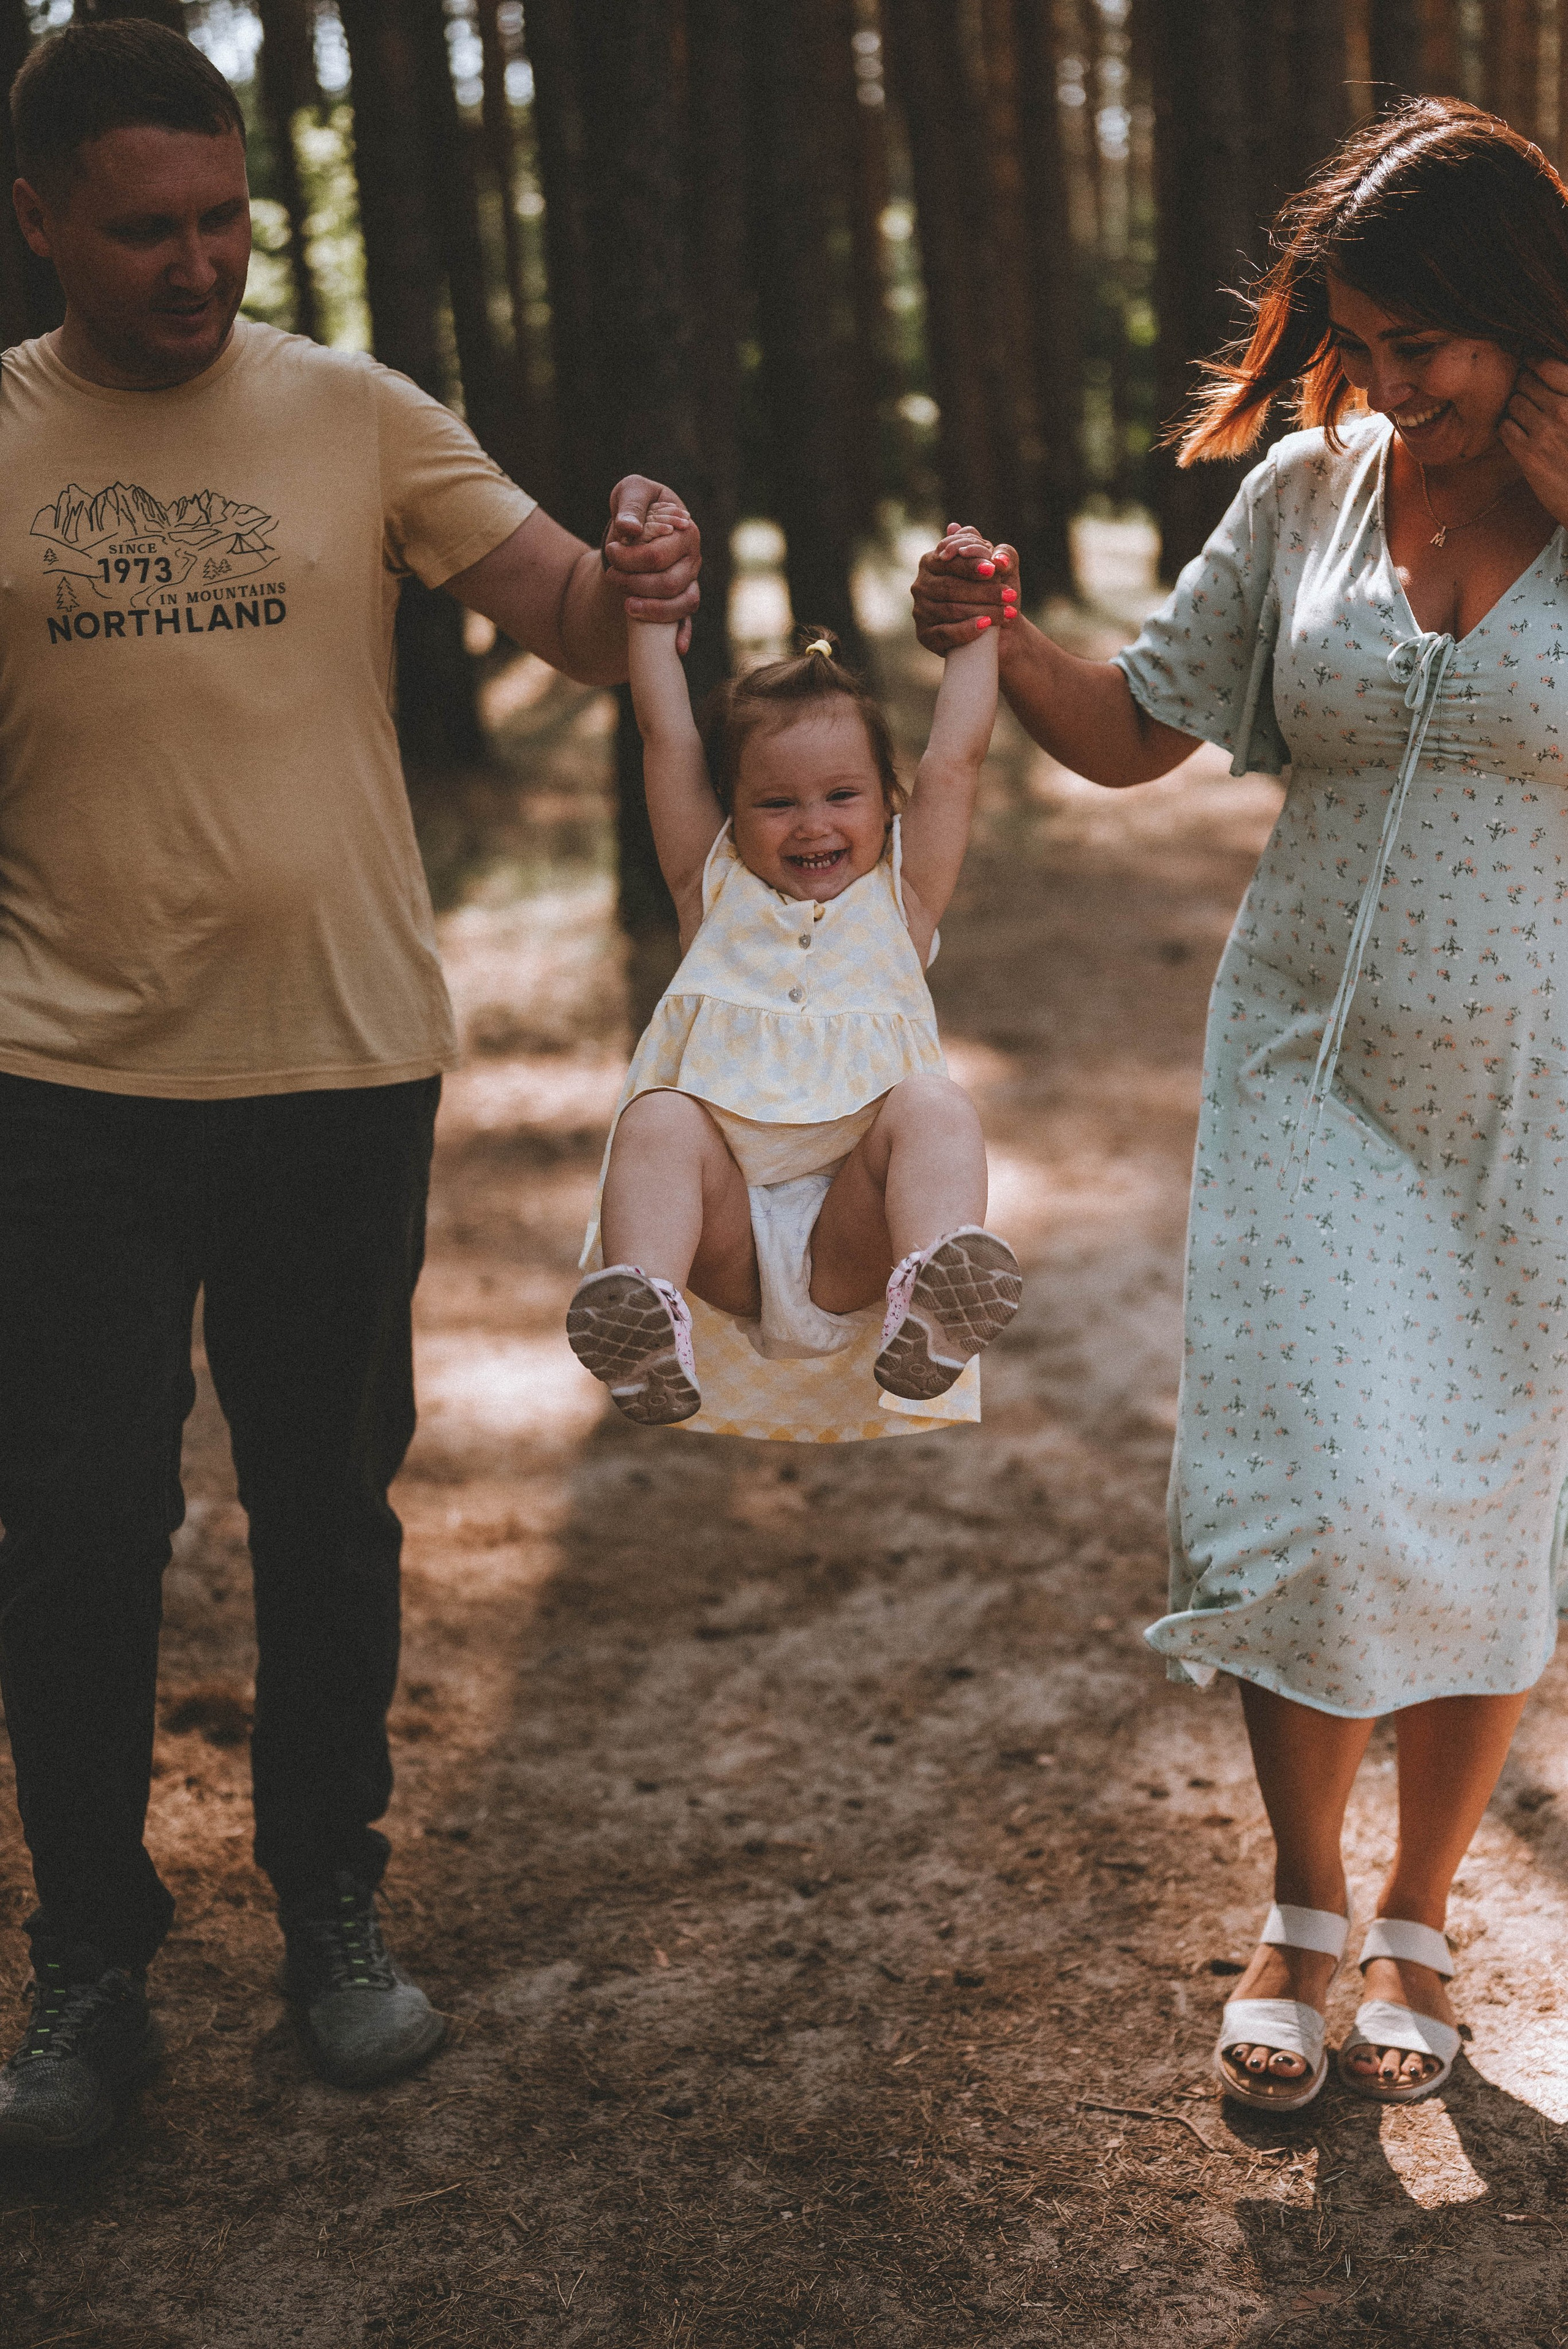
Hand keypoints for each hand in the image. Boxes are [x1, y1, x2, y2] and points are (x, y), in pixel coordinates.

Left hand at [602, 475, 701, 654]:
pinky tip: (677, 649)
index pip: (659, 555)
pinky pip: (688, 619)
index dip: (631, 559)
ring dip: (652, 609)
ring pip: (681, 604)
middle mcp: (693, 558)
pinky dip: (684, 634)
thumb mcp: (631, 492)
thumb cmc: (637, 505)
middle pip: (669, 583)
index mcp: (686, 531)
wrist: (642, 520)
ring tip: (626, 606)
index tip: (610, 550)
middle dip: (635, 583)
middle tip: (610, 575)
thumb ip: (631, 506)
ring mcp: (690, 580)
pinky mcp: (683, 597)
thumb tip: (628, 530)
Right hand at [910, 522, 1019, 653]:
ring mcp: (921, 611)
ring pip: (950, 610)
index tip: (993, 570)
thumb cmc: (995, 593)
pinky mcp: (925, 636)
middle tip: (1009, 595)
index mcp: (933, 561)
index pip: (949, 560)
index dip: (970, 565)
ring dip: (982, 611)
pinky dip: (966, 630)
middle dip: (983, 591)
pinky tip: (984, 626)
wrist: (998, 631)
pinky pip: (944, 633)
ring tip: (1007, 612)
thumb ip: (1003, 553)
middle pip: (950, 587)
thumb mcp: (1003, 569)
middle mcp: (921, 585)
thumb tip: (999, 559)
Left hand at [1500, 359, 1567, 524]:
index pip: (1548, 366)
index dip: (1534, 362)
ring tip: (1524, 418)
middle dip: (1522, 386)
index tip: (1529, 364)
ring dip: (1514, 408)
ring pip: (1513, 403)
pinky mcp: (1529, 455)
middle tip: (1525, 396)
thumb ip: (1565, 394)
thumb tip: (1543, 372)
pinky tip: (1518, 435)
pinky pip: (1505, 428)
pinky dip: (1508, 429)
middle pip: (1526, 382)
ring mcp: (1546, 431)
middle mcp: (1564, 409)